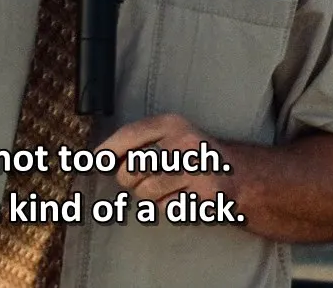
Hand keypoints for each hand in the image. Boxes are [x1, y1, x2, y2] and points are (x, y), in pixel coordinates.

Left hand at [98, 114, 237, 208]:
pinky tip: (184, 197)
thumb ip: (135, 143)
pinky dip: (170, 207)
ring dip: (151, 196)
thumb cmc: (191, 157)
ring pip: (145, 193)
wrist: (239, 175)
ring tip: (169, 187)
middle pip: (130, 170)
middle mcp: (184, 143)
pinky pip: (166, 209)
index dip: (107, 150)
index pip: (128, 135)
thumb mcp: (168, 136)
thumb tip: (96, 157)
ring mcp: (196, 170)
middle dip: (130, 180)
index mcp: (172, 124)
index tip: (93, 162)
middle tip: (145, 178)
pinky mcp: (205, 195)